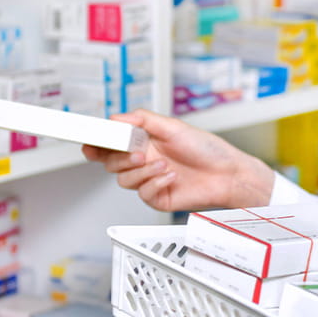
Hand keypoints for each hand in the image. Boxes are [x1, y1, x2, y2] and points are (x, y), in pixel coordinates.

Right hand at [82, 109, 274, 211]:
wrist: (227, 174)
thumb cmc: (206, 149)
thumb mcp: (173, 126)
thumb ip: (142, 120)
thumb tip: (116, 118)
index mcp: (144, 142)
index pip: (111, 144)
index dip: (96, 144)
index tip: (90, 143)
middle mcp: (144, 161)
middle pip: (111, 164)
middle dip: (120, 158)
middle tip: (138, 153)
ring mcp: (149, 180)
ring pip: (124, 180)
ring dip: (142, 171)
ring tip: (163, 164)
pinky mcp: (158, 198)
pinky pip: (143, 194)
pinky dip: (155, 183)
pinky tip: (170, 176)